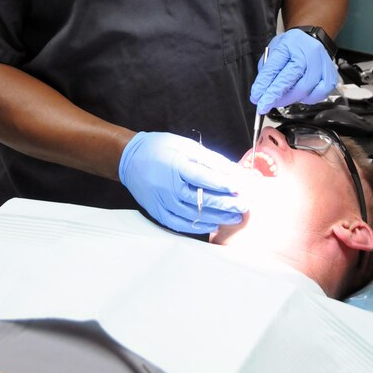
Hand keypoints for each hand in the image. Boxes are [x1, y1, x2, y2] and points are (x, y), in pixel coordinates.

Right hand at [119, 132, 248, 233]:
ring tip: (234, 217)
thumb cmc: (158, 148)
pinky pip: (179, 224)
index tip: (239, 188)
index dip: (223, 184)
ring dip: (217, 217)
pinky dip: (197, 227)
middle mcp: (168, 186)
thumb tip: (231, 170)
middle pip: (201, 199)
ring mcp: (162, 201)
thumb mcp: (184, 145)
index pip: (203, 178)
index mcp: (175, 165)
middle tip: (244, 206)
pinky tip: (212, 225)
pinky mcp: (157, 211)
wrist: (129, 159)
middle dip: (226, 204)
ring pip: (193, 215)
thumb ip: (208, 158)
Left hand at [250, 29, 337, 113]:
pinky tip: (301, 94)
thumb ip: (267, 71)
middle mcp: (308, 53)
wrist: (311, 39)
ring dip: (290, 99)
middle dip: (275, 97)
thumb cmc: (291, 46)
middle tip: (266, 104)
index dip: (263, 86)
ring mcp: (322, 64)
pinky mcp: (331, 75)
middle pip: (291, 80)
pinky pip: (319, 94)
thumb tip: (261, 92)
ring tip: (283, 97)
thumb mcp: (274, 51)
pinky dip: (308, 99)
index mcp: (289, 44)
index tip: (256, 98)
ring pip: (305, 90)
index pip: (274, 68)